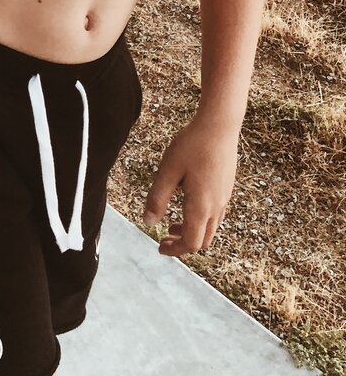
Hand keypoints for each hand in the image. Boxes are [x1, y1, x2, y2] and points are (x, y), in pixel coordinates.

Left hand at [143, 113, 238, 256]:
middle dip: (183, 243)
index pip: (191, 243)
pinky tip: (188, 203)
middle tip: (164, 237)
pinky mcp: (227, 188)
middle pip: (202, 240)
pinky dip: (201, 220)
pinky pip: (216, 215)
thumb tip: (148, 222)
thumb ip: (158, 198)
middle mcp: (217, 207)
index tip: (159, 246)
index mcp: (201, 206)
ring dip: (192, 231)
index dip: (175, 250)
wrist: (220, 126)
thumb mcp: (168, 170)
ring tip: (172, 222)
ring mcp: (225, 198)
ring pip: (210, 228)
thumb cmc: (192, 145)